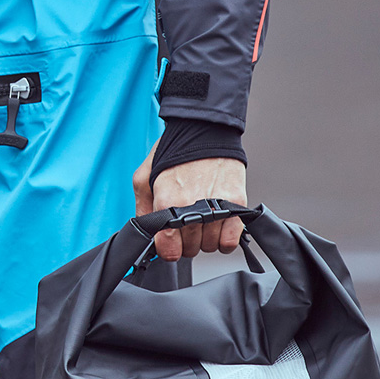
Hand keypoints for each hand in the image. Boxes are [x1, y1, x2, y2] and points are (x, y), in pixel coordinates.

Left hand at [133, 145, 246, 261]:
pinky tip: (217, 223)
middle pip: (189, 250)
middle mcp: (191, 206)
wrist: (204, 129)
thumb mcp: (144, 176)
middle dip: (186, 240)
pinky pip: (230, 242)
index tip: (170, 241)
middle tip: (186, 221)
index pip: (168, 249)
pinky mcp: (236, 204)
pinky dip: (224, 238)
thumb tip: (145, 233)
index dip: (167, 248)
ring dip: (205, 238)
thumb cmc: (174, 151)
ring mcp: (216, 206)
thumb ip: (143, 208)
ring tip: (202, 216)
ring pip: (209, 247)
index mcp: (167, 199)